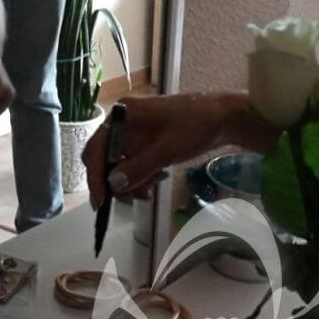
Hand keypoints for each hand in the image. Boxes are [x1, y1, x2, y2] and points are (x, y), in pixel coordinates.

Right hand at [83, 91, 280, 208]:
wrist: (223, 118)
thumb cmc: (195, 127)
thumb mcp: (167, 150)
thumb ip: (139, 168)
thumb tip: (113, 185)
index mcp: (123, 115)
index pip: (96, 149)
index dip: (95, 177)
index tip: (101, 203)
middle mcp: (123, 122)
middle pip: (104, 159)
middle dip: (116, 182)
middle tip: (134, 198)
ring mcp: (134, 132)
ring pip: (119, 165)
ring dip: (131, 182)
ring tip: (150, 191)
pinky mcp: (144, 141)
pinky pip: (133, 163)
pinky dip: (140, 176)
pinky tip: (156, 181)